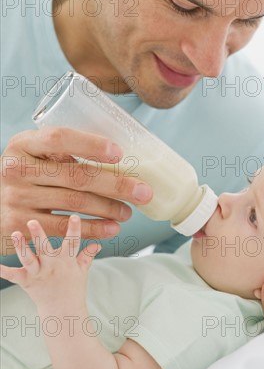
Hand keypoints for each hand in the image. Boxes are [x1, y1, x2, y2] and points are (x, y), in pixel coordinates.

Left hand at [0, 215, 98, 306]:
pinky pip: (14, 276)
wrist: (62, 312)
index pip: (72, 242)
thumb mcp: (82, 271)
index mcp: (67, 261)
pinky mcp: (27, 282)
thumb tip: (97, 243)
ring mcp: (39, 274)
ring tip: (15, 234)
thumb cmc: (73, 288)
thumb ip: (87, 255)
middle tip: (32, 221)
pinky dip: (4, 271)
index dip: (74, 229)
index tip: (74, 216)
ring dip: (21, 247)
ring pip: (28, 259)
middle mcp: (52, 266)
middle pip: (45, 248)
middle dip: (39, 234)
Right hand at [1, 127, 152, 254]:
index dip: (91, 145)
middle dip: (116, 184)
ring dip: (108, 208)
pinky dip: (93, 229)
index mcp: (23, 143)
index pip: (59, 138)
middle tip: (143, 191)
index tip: (119, 153)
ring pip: (74, 204)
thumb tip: (119, 157)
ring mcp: (16, 199)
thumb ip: (64, 151)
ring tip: (129, 210)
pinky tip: (112, 227)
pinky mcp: (18, 226)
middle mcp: (16, 170)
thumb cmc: (26, 172)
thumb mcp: (35, 153)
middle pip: (75, 176)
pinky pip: (63, 228)